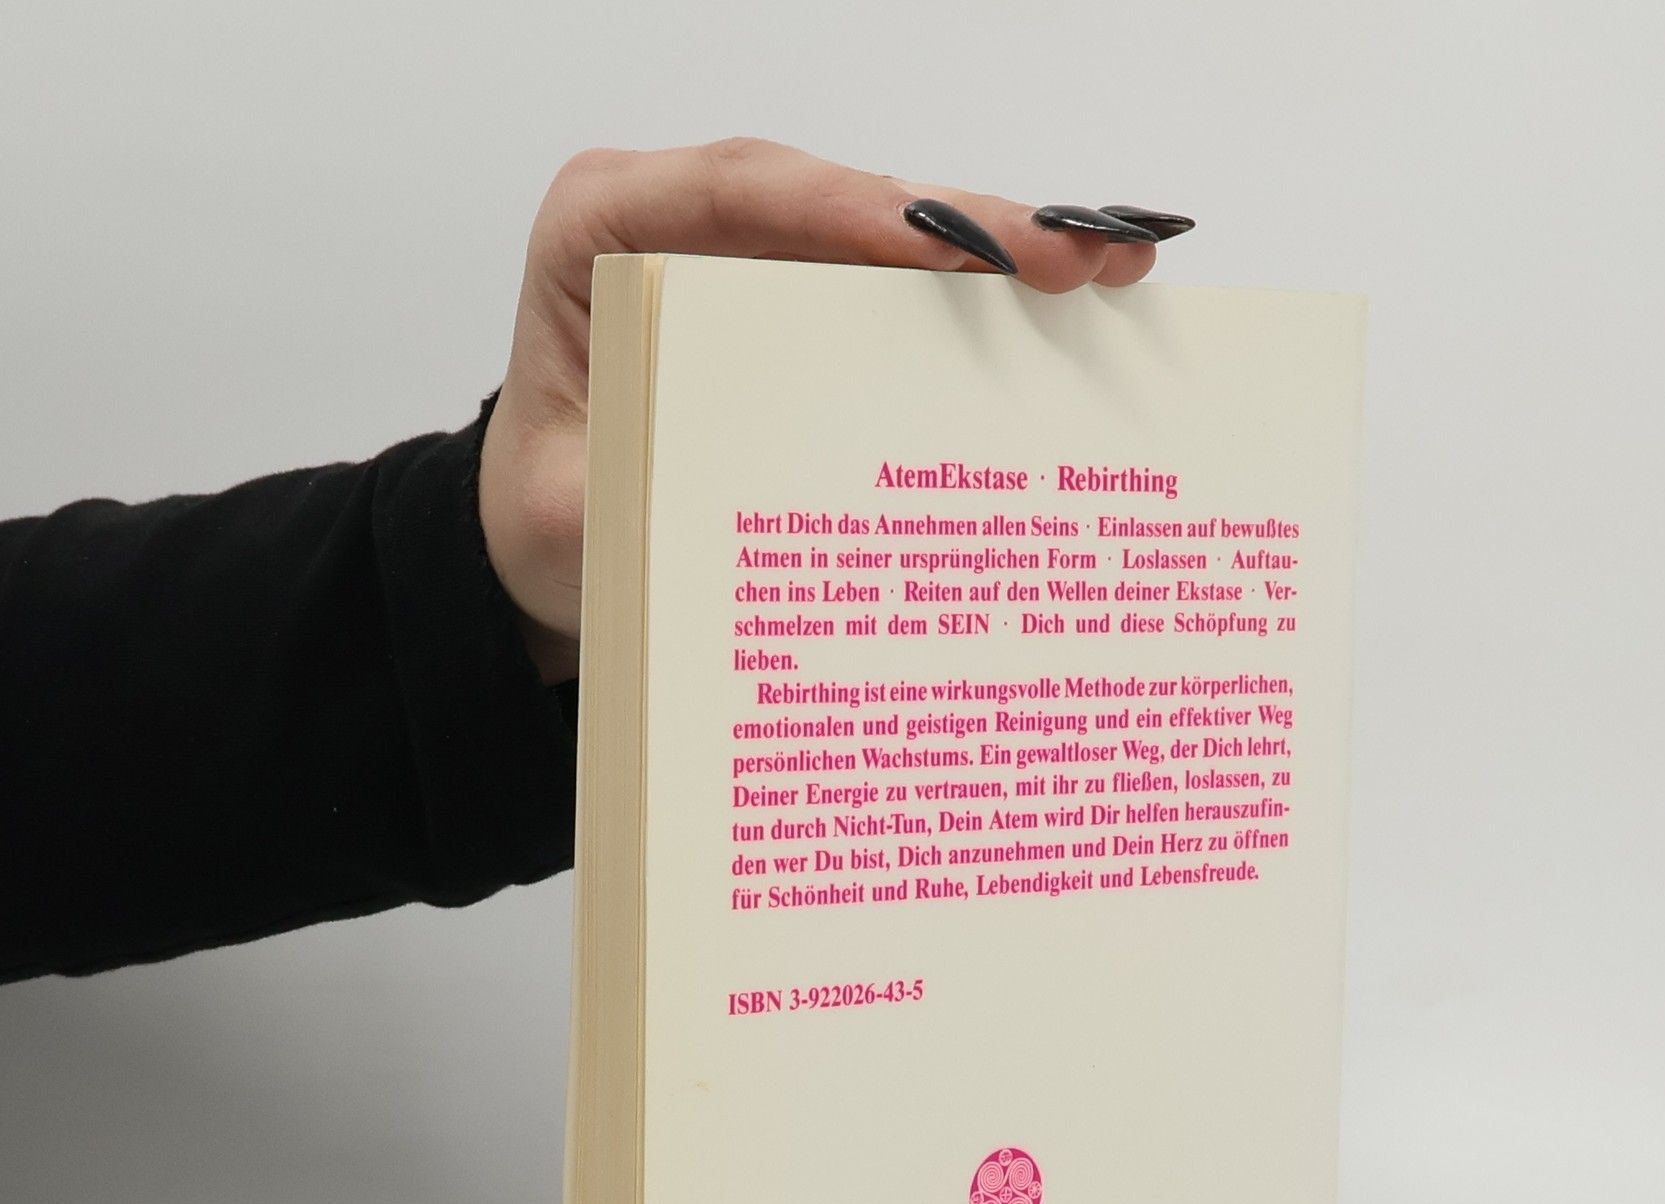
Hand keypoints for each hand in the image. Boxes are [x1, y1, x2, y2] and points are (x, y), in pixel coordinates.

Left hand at [477, 138, 1191, 683]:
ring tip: (1106, 268)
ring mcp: (754, 255)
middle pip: (837, 198)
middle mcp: (684, 220)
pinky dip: (982, 297)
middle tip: (1067, 261)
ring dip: (997, 250)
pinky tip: (1072, 303)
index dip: (852, 209)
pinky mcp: (802, 300)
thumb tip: (733, 495)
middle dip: (960, 225)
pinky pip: (898, 285)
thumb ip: (624, 494)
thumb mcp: (564, 516)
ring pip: (886, 231)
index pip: (737, 192)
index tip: (945, 248)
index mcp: (599, 231)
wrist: (544, 537)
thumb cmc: (549, 510)